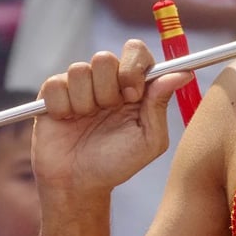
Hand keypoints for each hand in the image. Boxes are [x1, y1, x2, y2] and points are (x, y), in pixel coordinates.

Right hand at [33, 39, 192, 196]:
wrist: (78, 184)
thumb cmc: (118, 162)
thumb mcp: (149, 140)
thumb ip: (161, 103)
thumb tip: (182, 73)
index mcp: (135, 85)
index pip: (135, 50)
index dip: (133, 67)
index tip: (133, 95)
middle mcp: (107, 79)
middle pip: (105, 57)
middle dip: (107, 89)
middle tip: (108, 111)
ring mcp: (80, 84)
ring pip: (79, 70)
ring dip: (85, 102)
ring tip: (87, 120)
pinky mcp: (53, 92)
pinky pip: (56, 84)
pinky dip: (63, 107)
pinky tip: (68, 121)